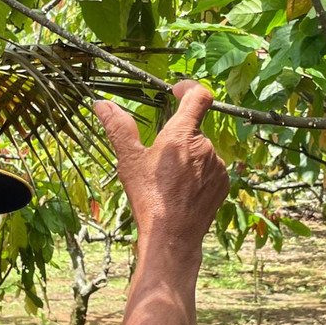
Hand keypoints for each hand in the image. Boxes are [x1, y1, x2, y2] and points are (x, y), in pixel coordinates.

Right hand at [94, 80, 229, 248]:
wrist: (171, 237)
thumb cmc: (148, 198)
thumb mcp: (129, 161)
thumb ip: (118, 127)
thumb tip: (102, 104)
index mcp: (181, 135)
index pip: (199, 96)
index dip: (189, 87)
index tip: (176, 90)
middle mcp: (205, 146)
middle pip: (193, 128)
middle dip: (178, 136)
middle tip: (159, 158)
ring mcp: (218, 165)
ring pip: (202, 149)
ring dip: (188, 156)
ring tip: (169, 180)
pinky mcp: (223, 182)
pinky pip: (211, 168)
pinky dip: (199, 172)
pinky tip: (183, 190)